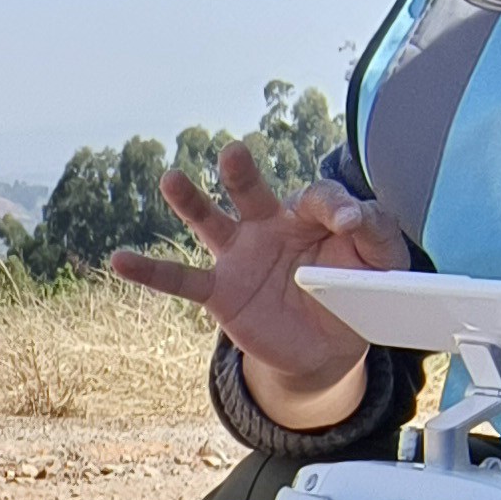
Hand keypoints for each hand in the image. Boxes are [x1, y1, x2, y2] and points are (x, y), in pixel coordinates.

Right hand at [105, 142, 412, 428]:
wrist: (327, 347)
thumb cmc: (354, 293)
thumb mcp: (381, 263)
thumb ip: (377, 230)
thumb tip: (354, 215)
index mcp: (309, 214)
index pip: (316, 197)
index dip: (333, 207)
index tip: (350, 224)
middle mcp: (268, 225)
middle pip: (251, 191)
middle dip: (241, 172)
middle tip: (234, 151)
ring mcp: (239, 257)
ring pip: (210, 222)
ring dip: (190, 201)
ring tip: (171, 179)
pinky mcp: (220, 291)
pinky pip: (180, 280)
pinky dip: (149, 271)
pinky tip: (119, 260)